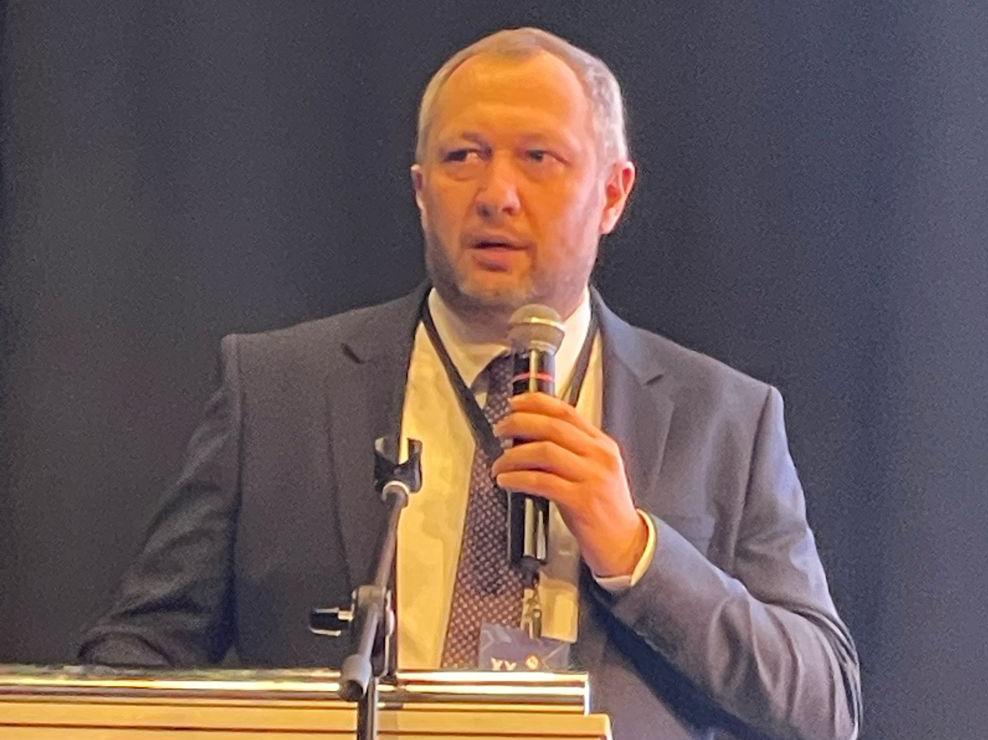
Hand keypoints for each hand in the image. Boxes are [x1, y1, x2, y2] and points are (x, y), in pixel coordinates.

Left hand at [491, 392, 647, 576]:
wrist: (626, 543)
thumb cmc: (605, 508)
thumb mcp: (595, 470)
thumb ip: (572, 451)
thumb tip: (530, 438)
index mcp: (602, 444)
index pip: (566, 412)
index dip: (536, 403)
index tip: (514, 403)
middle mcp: (599, 456)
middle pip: (552, 427)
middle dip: (519, 424)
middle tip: (500, 430)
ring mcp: (592, 477)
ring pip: (544, 451)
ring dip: (513, 455)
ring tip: (498, 463)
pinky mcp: (582, 500)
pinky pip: (542, 481)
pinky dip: (518, 478)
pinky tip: (506, 480)